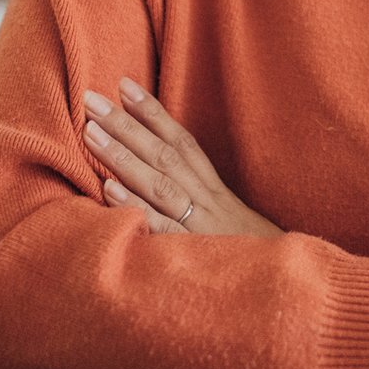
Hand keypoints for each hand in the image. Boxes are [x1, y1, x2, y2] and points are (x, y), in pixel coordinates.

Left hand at [82, 77, 282, 238]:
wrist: (278, 284)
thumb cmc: (245, 252)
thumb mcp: (223, 218)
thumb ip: (193, 195)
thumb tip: (154, 171)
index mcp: (210, 188)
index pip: (180, 141)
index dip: (153, 112)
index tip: (124, 84)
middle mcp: (204, 199)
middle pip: (164, 154)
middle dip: (126, 124)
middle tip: (90, 99)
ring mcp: (199, 225)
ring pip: (159, 183)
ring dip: (123, 157)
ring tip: (90, 133)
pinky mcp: (192, 253)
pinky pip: (161, 227)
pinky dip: (136, 207)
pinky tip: (109, 190)